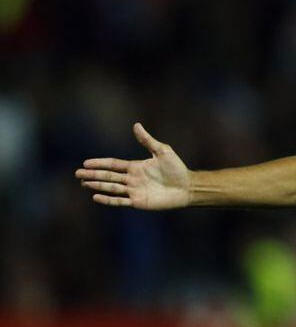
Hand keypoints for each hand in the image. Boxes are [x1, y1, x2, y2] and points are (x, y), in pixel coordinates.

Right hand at [76, 123, 191, 208]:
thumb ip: (147, 141)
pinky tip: (96, 197)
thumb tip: (136, 125)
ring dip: (97, 186)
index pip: (113, 165)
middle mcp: (132, 179)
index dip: (99, 163)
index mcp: (136, 167)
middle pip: (108, 176)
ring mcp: (134, 191)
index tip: (85, 163)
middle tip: (77, 174)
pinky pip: (120, 201)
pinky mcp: (139, 202)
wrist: (187, 186)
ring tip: (84, 184)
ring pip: (111, 188)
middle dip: (93, 175)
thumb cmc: (177, 168)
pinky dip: (108, 199)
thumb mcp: (162, 151)